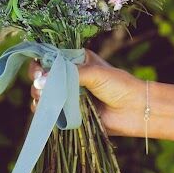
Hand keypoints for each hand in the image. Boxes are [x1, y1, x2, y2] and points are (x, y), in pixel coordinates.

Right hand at [27, 50, 145, 135]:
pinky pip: (52, 113)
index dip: (40, 63)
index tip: (37, 70)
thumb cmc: (119, 85)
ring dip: (40, 97)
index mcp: (76, 61)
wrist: (136, 110)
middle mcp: (70, 77)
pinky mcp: (70, 114)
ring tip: (44, 99)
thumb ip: (69, 74)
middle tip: (40, 87)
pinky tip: (46, 111)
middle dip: (37, 81)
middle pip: (43, 77)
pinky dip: (45, 112)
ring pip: (44, 95)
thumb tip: (42, 81)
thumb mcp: (94, 73)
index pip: (50, 58)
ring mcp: (69, 96)